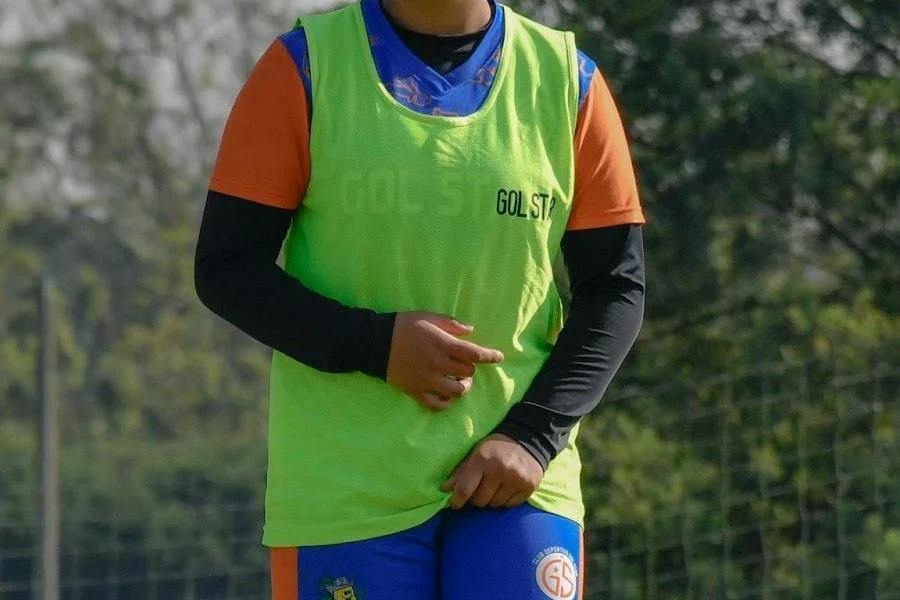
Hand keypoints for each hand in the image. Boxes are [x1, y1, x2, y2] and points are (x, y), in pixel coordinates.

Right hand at [387, 312, 503, 411]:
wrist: (374, 342)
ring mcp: (427, 380)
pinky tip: (446, 395)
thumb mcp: (427, 317)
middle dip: (470, 368)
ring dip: (463, 386)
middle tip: (464, 363)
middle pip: (468, 372)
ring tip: (459, 381)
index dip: (490, 356)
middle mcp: (438, 364)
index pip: (474, 354)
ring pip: (457, 392)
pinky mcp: (416, 391)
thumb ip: (451, 324)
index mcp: (443, 344)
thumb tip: (470, 330)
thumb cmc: (402, 326)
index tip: (499, 357)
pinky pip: (437, 405)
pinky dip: (446, 402)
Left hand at [442, 434, 543, 508]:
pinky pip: (510, 505)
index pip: (465, 489)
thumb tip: (444, 489)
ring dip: (491, 499)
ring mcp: (516, 479)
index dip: (457, 500)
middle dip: (476, 498)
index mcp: (483, 460)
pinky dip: (505, 500)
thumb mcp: (476, 453)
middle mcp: (500, 470)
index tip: (455, 503)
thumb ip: (461, 471)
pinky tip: (506, 488)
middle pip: (480, 501)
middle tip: (479, 489)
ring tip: (494, 487)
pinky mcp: (528, 486)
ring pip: (495, 504)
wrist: (527, 438)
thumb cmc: (496, 447)